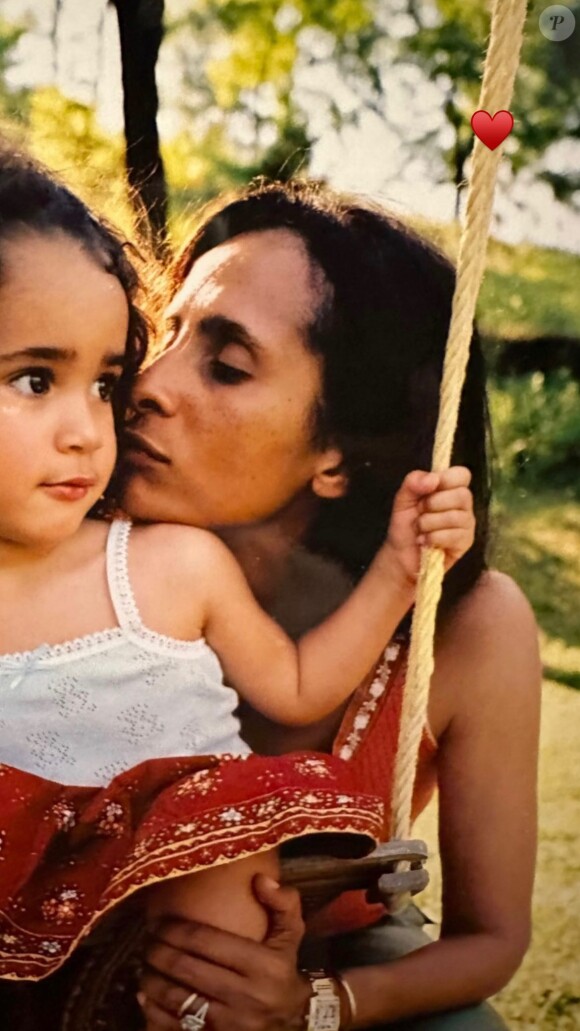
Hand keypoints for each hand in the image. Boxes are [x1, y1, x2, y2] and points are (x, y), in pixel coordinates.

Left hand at [138, 875, 310, 1029]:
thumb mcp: (291, 935)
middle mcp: (247, 996)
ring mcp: (231, 1025)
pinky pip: (176, 1028)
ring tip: (145, 965)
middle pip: (188, 970)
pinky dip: (154, 1012)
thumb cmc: (284, 971)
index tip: (159, 922)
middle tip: (147, 941)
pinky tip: (145, 995)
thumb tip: (260, 878)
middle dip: (159, 953)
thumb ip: (283, 903)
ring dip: (153, 980)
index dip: (176, 930)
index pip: (207, 941)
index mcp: (263, 965)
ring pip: (178, 1000)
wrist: (295, 1023)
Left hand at [383, 466, 474, 584]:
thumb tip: (433, 478)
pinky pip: (452, 536)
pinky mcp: (465, 542)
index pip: (463, 475)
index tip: (429, 488)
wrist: (401, 554)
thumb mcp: (403, 499)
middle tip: (420, 513)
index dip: (446, 479)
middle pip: (462, 495)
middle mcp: (463, 504)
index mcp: (450, 488)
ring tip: (420, 529)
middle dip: (432, 504)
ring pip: (455, 517)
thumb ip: (413, 482)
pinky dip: (432, 538)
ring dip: (428, 523)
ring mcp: (467, 524)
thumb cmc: (405, 524)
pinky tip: (424, 541)